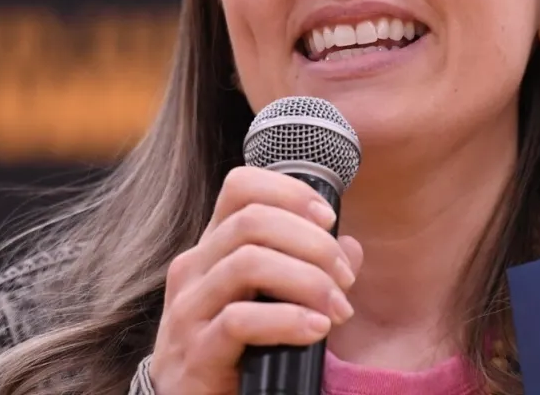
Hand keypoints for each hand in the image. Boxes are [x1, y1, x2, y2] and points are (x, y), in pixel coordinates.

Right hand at [148, 166, 364, 394]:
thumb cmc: (235, 350)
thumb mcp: (271, 300)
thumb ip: (310, 269)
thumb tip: (350, 246)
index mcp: (212, 248)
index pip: (240, 186)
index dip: (290, 192)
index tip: (329, 219)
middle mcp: (194, 268)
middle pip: (254, 220)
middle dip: (313, 243)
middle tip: (345, 279)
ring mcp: (189, 309)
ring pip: (248, 262)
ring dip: (307, 281)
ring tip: (337, 309)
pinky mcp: (196, 351)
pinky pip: (240, 320)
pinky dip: (288, 320)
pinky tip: (315, 330)